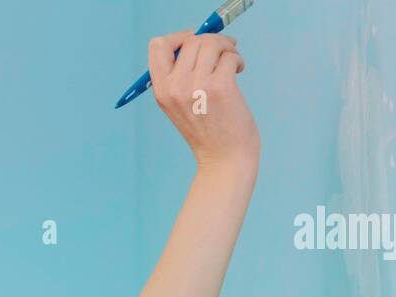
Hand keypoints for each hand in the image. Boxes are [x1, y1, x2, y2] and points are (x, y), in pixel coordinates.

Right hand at [148, 30, 259, 168]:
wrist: (223, 159)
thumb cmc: (207, 132)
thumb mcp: (179, 105)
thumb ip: (180, 77)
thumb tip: (198, 41)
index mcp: (161, 90)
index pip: (158, 46)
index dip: (178, 37)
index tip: (195, 42)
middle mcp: (175, 87)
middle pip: (191, 41)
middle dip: (212, 41)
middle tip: (224, 51)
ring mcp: (197, 87)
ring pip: (212, 44)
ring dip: (227, 48)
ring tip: (232, 63)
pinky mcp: (220, 87)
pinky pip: (229, 56)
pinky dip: (237, 60)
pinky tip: (238, 71)